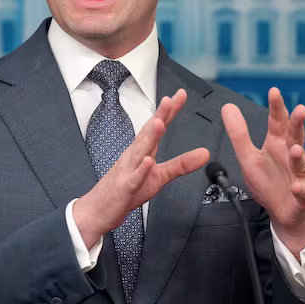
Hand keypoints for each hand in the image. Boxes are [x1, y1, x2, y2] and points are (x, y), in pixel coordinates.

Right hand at [73, 89, 209, 248]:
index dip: (169, 111)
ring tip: (159, 122)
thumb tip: (205, 153)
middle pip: (148, 132)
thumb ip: (182, 164)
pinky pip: (134, 178)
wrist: (99, 209)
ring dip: (149, 137)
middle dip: (159, 115)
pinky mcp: (125, 187)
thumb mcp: (160, 177)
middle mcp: (134, 155)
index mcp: (143, 150)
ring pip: (140, 151)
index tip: (181, 94)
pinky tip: (148, 162)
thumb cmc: (127, 190)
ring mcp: (128, 170)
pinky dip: (141, 170)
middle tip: (170, 99)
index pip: (157, 126)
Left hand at [221, 87, 304, 257]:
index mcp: (277, 144)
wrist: (284, 213)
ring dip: (299, 156)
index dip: (277, 107)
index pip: (278, 122)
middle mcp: (291, 155)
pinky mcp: (303, 194)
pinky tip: (296, 186)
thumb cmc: (268, 183)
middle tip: (300, 109)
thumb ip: (238, 133)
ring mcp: (299, 174)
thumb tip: (228, 107)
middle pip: (296, 136)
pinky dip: (300, 188)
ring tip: (295, 150)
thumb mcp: (248, 157)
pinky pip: (303, 191)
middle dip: (298, 123)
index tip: (274, 91)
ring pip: (302, 162)